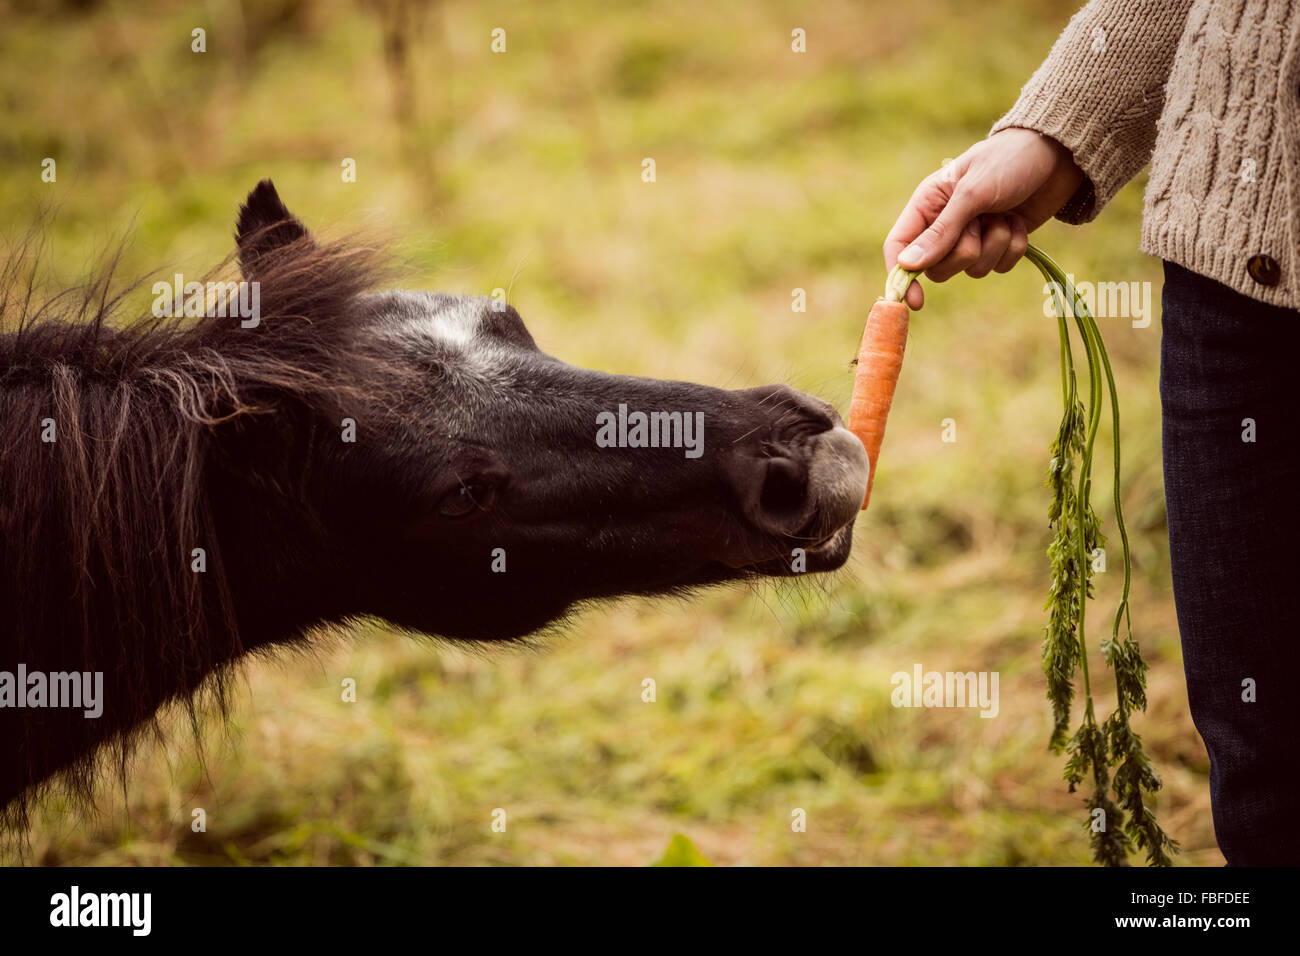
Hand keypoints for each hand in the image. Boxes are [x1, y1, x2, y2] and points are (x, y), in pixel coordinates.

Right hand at [883, 128, 1085, 308]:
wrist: (1057, 153)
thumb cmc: (1008, 161)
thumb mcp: (972, 194)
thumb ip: (941, 232)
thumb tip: (907, 265)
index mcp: (928, 204)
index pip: (899, 245)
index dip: (901, 274)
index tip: (915, 300)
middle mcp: (945, 223)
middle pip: (937, 267)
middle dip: (964, 252)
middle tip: (981, 224)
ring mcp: (974, 236)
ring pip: (971, 269)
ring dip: (994, 245)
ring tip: (1004, 215)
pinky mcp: (999, 243)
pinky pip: (999, 266)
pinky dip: (1013, 247)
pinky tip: (1019, 221)